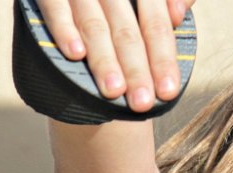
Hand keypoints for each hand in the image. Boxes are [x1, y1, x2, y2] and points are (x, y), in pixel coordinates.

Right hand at [35, 0, 194, 111]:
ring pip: (93, 24)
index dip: (163, 58)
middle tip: (142, 103)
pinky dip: (64, 28)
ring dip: (103, 59)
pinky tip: (75, 54)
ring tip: (113, 91)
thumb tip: (178, 16)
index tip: (168, 92)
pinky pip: (54, 5)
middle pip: (126, 31)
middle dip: (136, 69)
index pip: (156, 24)